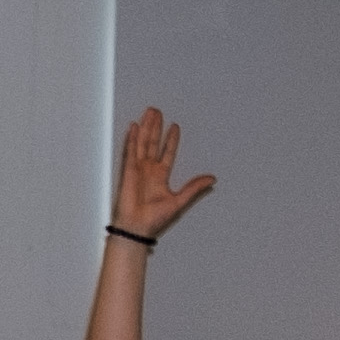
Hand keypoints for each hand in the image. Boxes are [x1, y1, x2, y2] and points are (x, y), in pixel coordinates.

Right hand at [109, 104, 212, 239]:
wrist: (137, 228)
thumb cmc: (153, 220)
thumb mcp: (180, 201)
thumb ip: (194, 188)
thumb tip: (211, 179)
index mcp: (161, 177)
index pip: (168, 153)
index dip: (171, 140)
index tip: (174, 127)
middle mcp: (149, 171)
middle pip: (153, 143)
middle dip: (156, 127)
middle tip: (157, 112)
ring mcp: (138, 170)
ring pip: (142, 143)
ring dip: (146, 128)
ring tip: (149, 114)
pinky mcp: (128, 171)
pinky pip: (130, 151)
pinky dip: (131, 139)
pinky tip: (134, 128)